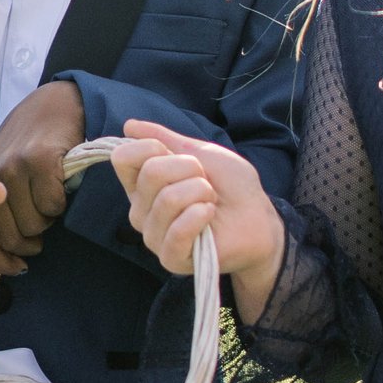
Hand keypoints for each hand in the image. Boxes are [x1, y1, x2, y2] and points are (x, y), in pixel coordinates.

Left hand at [0, 78, 90, 275]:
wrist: (53, 105)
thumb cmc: (28, 147)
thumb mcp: (0, 179)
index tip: (17, 268)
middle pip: (11, 237)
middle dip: (31, 243)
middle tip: (41, 233)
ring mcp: (14, 168)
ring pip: (34, 224)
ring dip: (48, 222)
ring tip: (49, 203)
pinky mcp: (40, 161)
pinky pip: (53, 205)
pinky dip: (61, 203)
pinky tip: (60, 187)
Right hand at [106, 121, 285, 318]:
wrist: (259, 218)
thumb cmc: (231, 187)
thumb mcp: (200, 153)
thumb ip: (164, 139)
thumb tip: (129, 125)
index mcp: (142, 185)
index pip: (123, 157)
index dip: (153, 147)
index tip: (179, 155)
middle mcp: (140, 210)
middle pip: (151, 172)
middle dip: (190, 169)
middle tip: (206, 183)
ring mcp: (153, 236)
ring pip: (168, 199)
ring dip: (201, 192)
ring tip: (210, 202)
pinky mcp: (170, 258)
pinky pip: (177, 230)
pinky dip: (201, 216)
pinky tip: (209, 217)